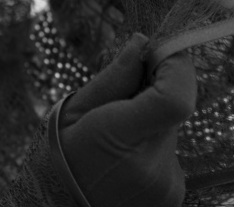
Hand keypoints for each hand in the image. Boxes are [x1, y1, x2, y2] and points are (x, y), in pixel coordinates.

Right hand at [58, 33, 196, 206]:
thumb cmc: (57, 159)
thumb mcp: (73, 111)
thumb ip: (115, 77)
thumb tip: (143, 42)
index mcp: (118, 139)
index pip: (175, 98)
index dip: (176, 68)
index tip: (157, 55)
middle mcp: (150, 168)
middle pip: (176, 108)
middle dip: (158, 91)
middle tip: (125, 99)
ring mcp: (165, 187)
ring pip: (173, 129)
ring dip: (153, 122)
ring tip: (118, 141)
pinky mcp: (173, 196)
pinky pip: (171, 153)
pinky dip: (154, 147)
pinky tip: (127, 160)